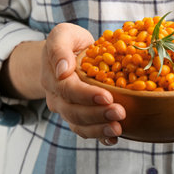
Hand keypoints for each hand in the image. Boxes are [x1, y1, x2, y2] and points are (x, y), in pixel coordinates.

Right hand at [41, 23, 125, 145]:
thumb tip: (63, 70)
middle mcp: (57, 97)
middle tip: (120, 113)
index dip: (86, 95)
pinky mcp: (78, 117)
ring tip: (118, 128)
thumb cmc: (69, 42)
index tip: (107, 96)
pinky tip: (113, 138)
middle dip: (97, 115)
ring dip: (99, 129)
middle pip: (74, 112)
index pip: (68, 90)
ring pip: (79, 125)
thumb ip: (59, 47)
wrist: (66, 55)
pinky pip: (86, 131)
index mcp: (53, 77)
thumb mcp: (62, 34)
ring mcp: (67, 110)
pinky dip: (99, 137)